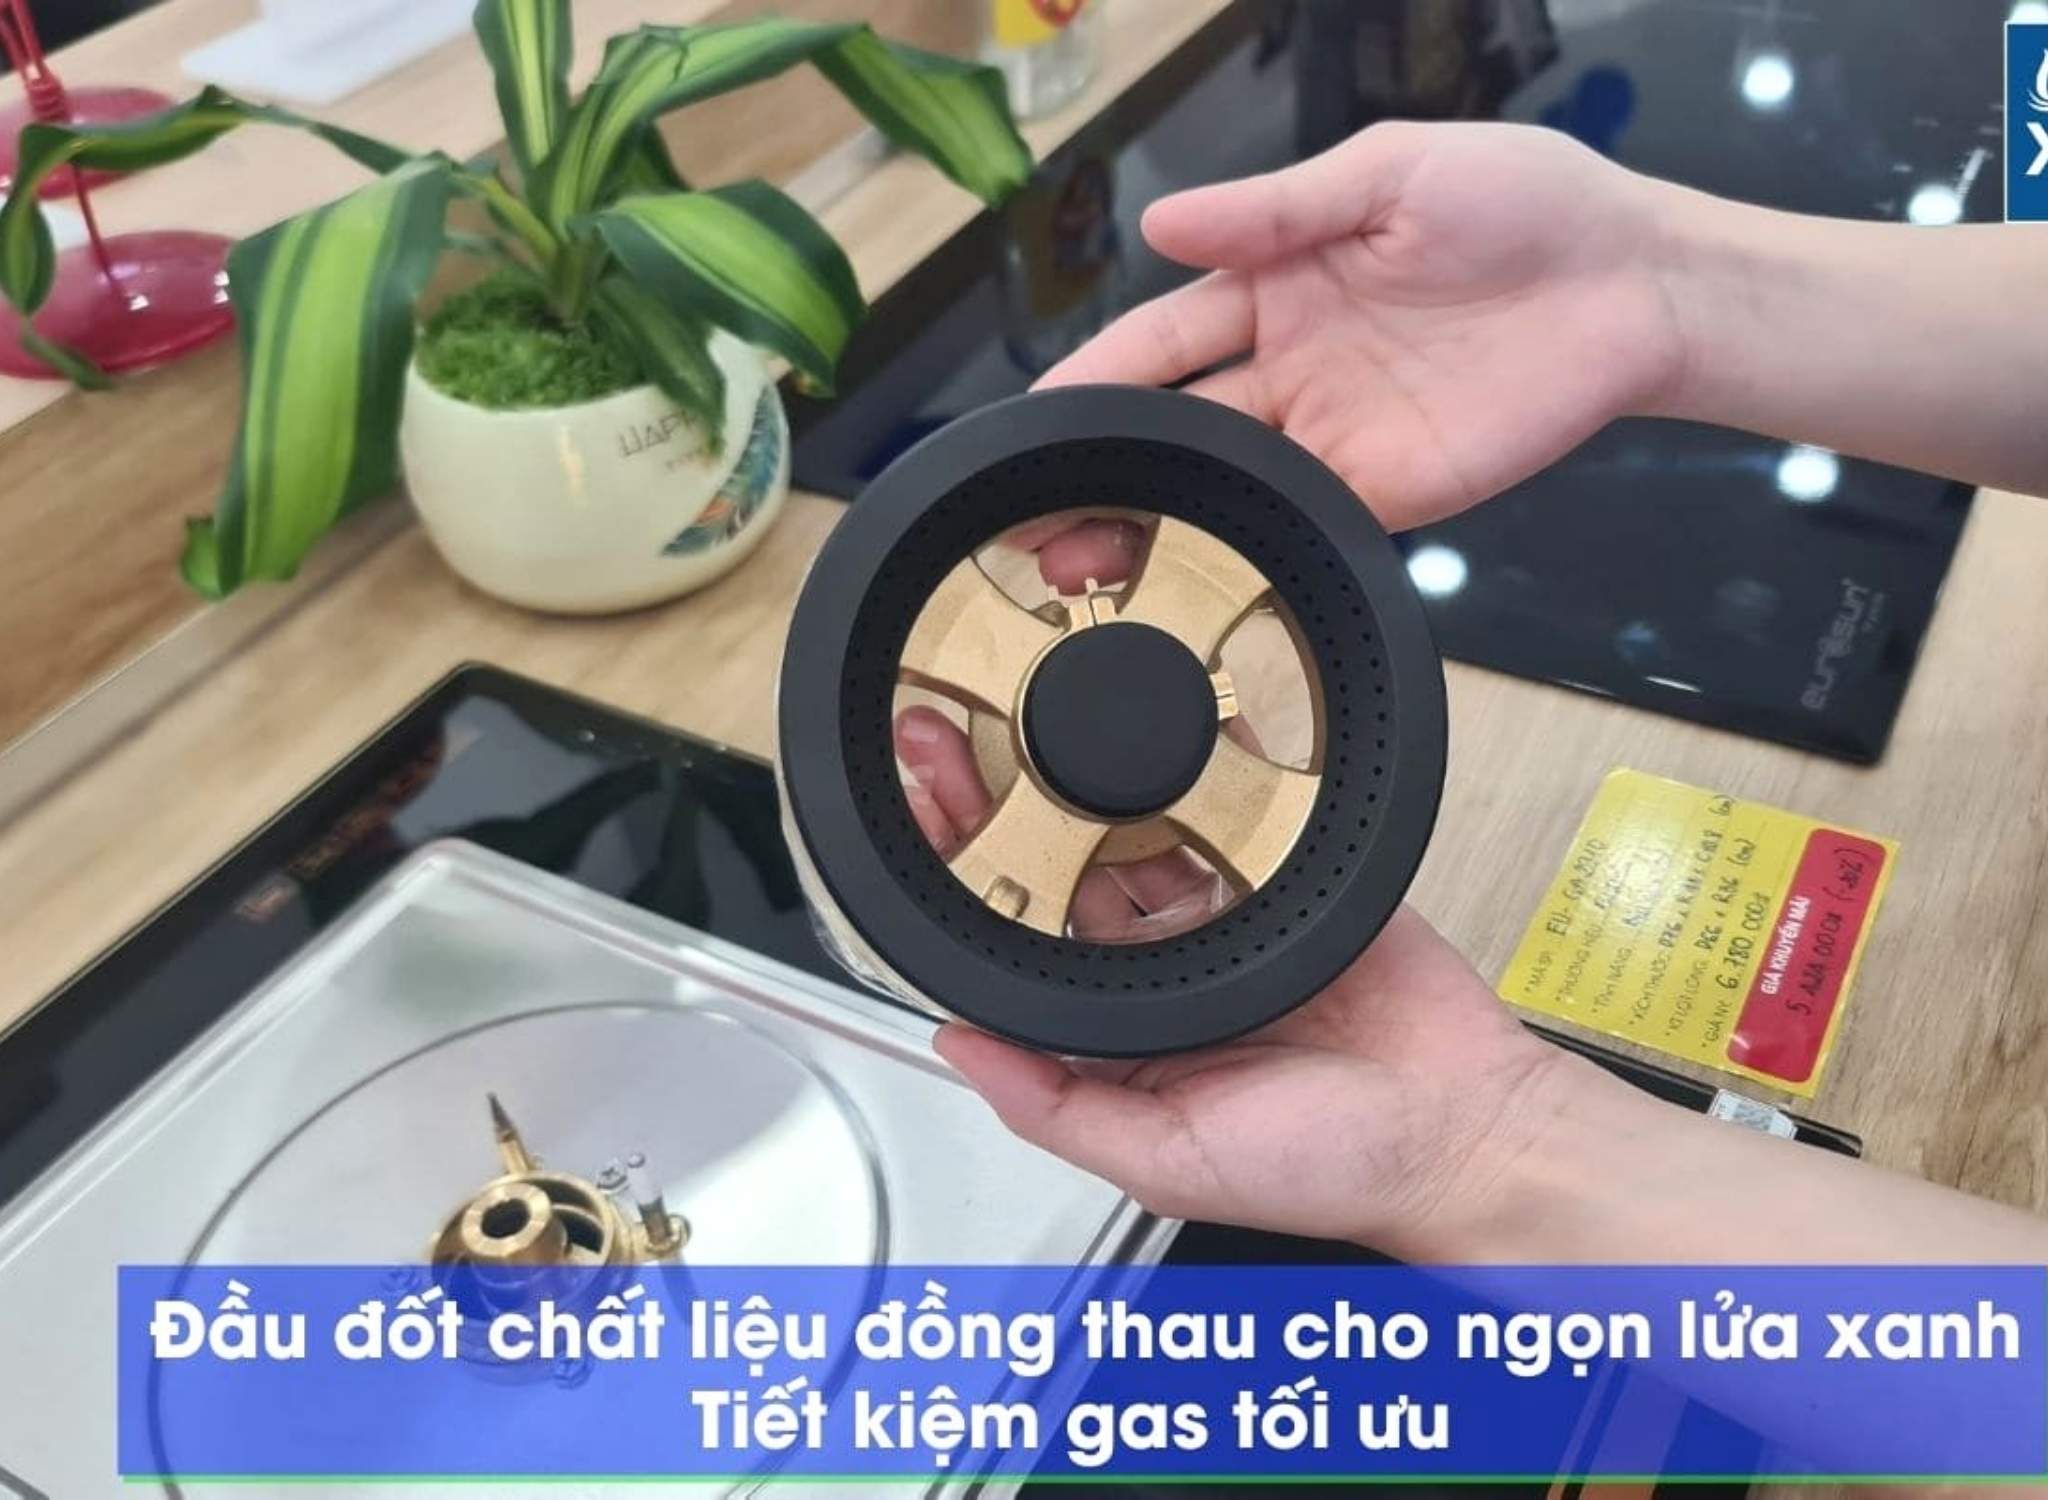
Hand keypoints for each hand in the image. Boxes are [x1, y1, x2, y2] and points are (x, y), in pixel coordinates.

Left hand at [898, 688, 1567, 1255]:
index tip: (924, 826)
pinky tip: (1154, 727)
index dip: (964, 885)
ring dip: (1083, 776)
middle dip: (1002, 808)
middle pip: (1061, 871)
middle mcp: (1163, 969)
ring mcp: (1227, 913)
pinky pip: (1233, 805)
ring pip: (1136, 829)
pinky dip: (1198, 763)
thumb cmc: (1331, 1168)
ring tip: (1026, 719)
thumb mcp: (1165, 1164)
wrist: (1466, 1126)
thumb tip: (955, 1047)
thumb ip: (1052, 1110)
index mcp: (1121, 1037)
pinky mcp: (1291, 871)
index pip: (1017, 946)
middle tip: (947, 744)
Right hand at [1040, 121, 1687, 528]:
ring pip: (1222, 487)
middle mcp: (1291, 369)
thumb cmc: (1526, 203)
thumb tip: (1160, 222)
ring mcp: (1335, 437)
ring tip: (1081, 557)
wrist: (1638, 282)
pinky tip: (1189, 565)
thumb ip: (1273, 211)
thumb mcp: (1387, 172)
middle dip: (1103, 468)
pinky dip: (1244, 545)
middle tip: (1035, 511)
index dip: (1096, 377)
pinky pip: (1300, 524)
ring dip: (1154, 522)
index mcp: (1276, 285)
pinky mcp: (1387, 493)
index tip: (1036, 417)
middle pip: (1173, 427)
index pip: (1161, 339)